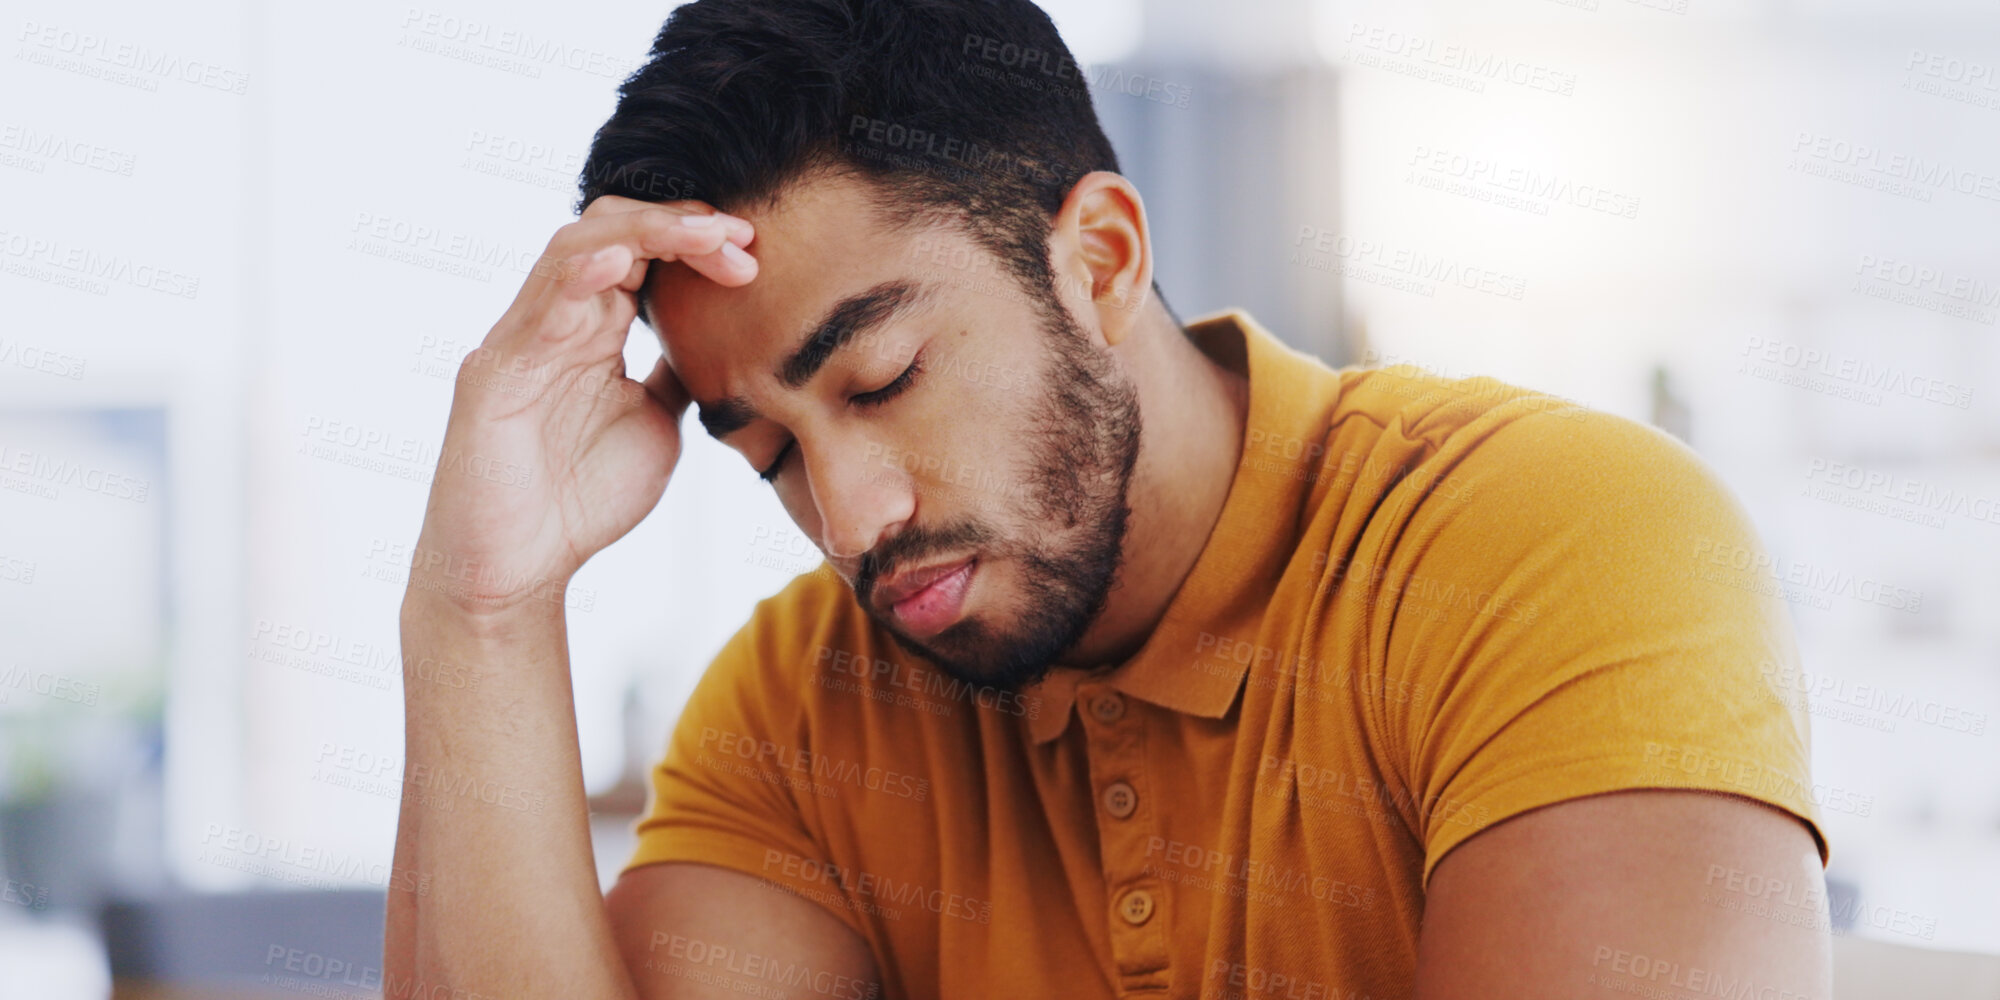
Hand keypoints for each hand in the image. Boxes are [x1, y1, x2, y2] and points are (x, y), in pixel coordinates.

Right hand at [406, 194, 755, 618]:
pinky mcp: (495, 374)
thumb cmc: (580, 499)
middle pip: (610, 229)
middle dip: (679, 223)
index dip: (696, 237)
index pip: (642, 250)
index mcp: (592, 328)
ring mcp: (521, 341)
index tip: (754, 248)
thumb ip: (677, 373)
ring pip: (574, 249)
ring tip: (704, 234)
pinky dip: (579, 275)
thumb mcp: (657, 421)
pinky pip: (536, 309)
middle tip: (740, 236)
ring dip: (645, 232)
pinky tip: (620, 260)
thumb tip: (724, 335)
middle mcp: (554, 321)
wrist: (519, 571)